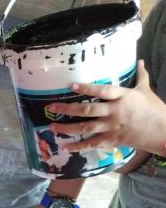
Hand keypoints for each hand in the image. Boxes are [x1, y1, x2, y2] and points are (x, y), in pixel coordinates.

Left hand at [47, 60, 165, 156]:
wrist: (163, 131)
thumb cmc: (154, 109)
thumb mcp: (146, 91)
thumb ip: (140, 76)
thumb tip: (140, 61)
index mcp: (122, 97)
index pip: (102, 91)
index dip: (87, 88)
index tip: (71, 85)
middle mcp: (114, 112)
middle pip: (88, 110)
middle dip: (68, 109)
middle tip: (52, 107)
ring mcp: (112, 127)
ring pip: (85, 128)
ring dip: (67, 128)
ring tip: (52, 126)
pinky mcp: (112, 140)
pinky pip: (92, 144)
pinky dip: (78, 147)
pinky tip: (65, 147)